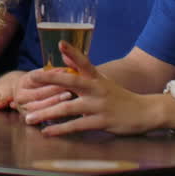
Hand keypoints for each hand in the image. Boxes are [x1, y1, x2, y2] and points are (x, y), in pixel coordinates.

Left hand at [20, 41, 164, 135]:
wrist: (144, 112)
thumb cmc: (118, 96)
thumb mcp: (101, 80)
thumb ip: (81, 69)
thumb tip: (64, 54)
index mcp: (96, 78)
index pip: (84, 62)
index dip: (72, 52)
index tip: (60, 43)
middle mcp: (97, 89)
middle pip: (71, 82)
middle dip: (50, 80)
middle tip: (31, 80)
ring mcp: (98, 106)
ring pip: (67, 108)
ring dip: (46, 113)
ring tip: (29, 117)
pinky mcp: (101, 122)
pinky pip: (76, 126)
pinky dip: (60, 129)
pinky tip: (47, 132)